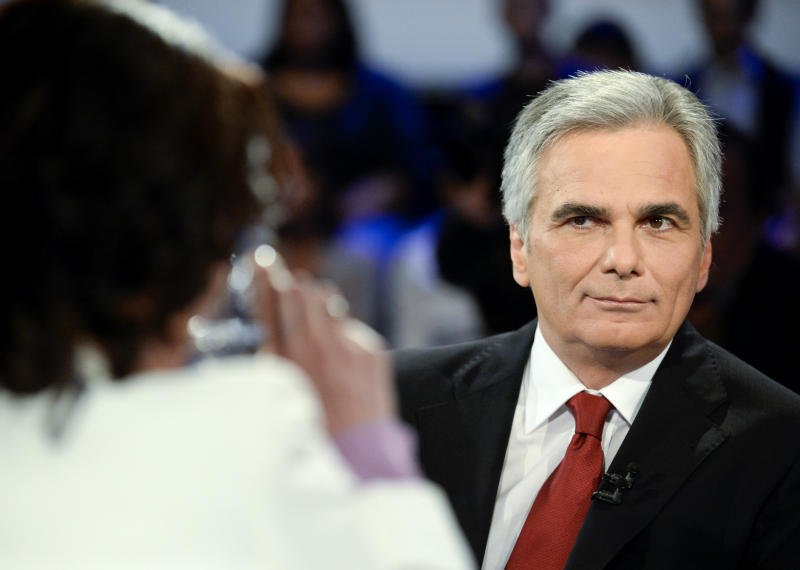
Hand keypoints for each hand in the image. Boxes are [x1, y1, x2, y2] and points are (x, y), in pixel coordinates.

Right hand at [250, 248, 394, 433]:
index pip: (272, 301)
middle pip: (302, 292)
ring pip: (328, 302)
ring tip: (315, 326)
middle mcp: (316, 347)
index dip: (266, 276)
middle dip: (294, 288)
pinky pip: (352, 327)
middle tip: (290, 291)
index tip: (262, 260)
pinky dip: (343, 335)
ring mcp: (348, 346)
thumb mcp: (278, 397)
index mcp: (286, 360)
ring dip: (318, 306)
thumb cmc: (311, 433)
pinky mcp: (372, 351)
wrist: (358, 457)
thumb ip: (269, 358)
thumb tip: (264, 329)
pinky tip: (340, 360)